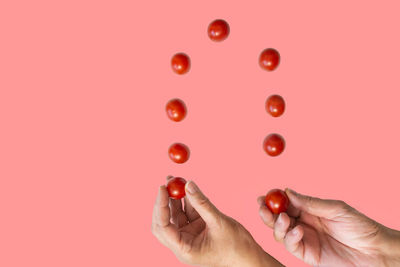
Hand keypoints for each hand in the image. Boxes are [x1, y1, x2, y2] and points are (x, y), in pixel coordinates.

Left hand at [152, 177, 282, 266]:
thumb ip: (202, 203)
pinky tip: (187, 187)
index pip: (164, 227)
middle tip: (166, 182)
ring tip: (175, 179)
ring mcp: (189, 235)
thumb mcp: (219, 222)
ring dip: (174, 198)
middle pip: (164, 221)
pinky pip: (187, 212)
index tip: (162, 188)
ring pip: (175, 214)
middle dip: (164, 201)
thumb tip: (187, 185)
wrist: (249, 257)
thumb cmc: (236, 247)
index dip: (160, 206)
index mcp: (184, 248)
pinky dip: (187, 200)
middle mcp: (183, 243)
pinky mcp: (196, 229)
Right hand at [258, 189, 399, 266]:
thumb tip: (288, 192)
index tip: (265, 195)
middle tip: (262, 206)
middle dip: (268, 212)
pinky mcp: (307, 255)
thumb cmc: (359, 226)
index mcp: (309, 210)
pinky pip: (291, 246)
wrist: (375, 251)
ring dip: (277, 224)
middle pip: (278, 218)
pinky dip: (290, 238)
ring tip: (284, 219)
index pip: (286, 204)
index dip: (274, 199)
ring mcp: (304, 239)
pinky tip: (298, 231)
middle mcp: (303, 224)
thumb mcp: (335, 209)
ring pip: (280, 232)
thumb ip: (310, 203)